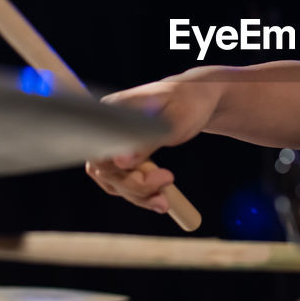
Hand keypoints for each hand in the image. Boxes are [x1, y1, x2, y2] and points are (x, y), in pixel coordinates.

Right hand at [84, 72, 223, 210]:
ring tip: (164, 202)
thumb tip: (120, 162)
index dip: (121, 169)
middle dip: (135, 187)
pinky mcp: (124, 155)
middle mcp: (107, 127)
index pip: (101, 147)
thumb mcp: (172, 122)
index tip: (155, 175)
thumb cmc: (188, 101)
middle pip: (105, 169)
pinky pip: (123, 181)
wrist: (198, 97)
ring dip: (138, 196)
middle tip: (166, 191)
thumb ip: (146, 142)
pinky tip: (159, 199)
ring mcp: (113, 142)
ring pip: (114, 180)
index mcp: (113, 110)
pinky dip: (140, 194)